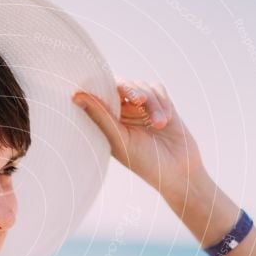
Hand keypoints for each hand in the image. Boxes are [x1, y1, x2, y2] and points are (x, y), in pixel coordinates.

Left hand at [72, 78, 208, 201]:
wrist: (179, 171)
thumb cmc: (145, 162)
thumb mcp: (120, 139)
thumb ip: (100, 116)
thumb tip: (76, 95)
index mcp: (107, 121)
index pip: (99, 93)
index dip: (103, 85)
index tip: (107, 86)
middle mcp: (122, 112)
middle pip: (121, 84)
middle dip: (132, 90)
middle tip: (140, 101)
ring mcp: (141, 107)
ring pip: (142, 86)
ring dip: (152, 104)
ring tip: (160, 124)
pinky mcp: (161, 104)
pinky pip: (158, 89)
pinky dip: (162, 102)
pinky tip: (166, 120)